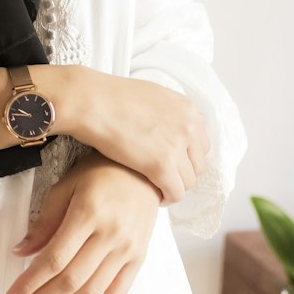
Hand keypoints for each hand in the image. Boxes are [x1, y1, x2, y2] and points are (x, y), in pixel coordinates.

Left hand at [3, 152, 160, 293]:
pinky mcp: (137, 260)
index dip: (28, 283)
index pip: (53, 260)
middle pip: (69, 281)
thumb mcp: (67, 185)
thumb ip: (45, 221)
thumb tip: (20, 252)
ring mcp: (126, 251)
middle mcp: (109, 236)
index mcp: (88, 213)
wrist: (147, 171)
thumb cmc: (103, 171)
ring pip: (90, 293)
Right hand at [48, 67, 209, 204]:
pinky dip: (166, 198)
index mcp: (187, 109)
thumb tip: (172, 126)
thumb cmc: (111, 97)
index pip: (201, 144)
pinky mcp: (162, 165)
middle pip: (198, 164)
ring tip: (157, 188)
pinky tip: (154, 196)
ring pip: (188, 181)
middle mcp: (188, 126)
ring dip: (174, 186)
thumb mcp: (152, 95)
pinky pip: (176, 192)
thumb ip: (170, 112)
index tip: (173, 163)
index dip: (186, 157)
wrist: (92, 102)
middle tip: (164, 178)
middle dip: (182, 173)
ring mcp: (177, 146)